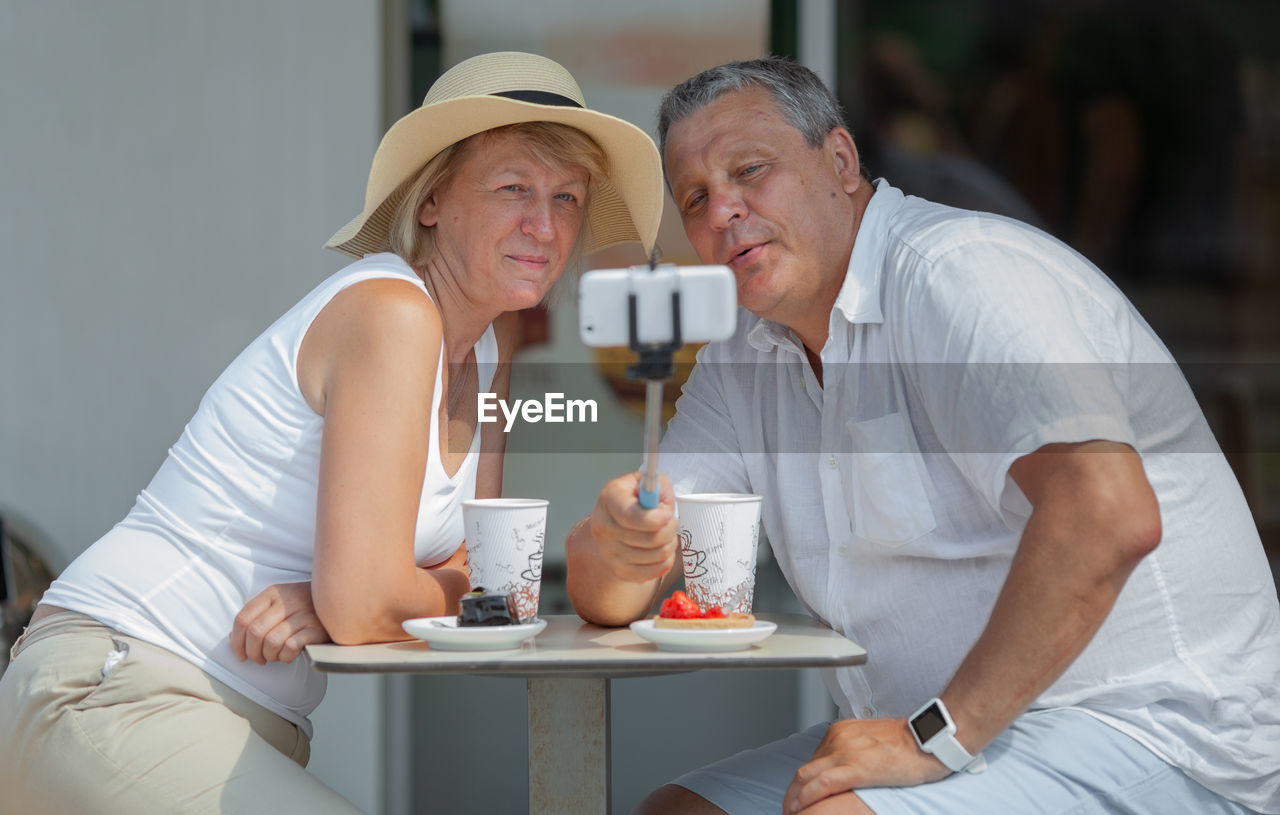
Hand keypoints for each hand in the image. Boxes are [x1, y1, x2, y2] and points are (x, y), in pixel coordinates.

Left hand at [231, 581, 330, 664]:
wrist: (339, 599)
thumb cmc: (304, 606)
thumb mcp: (279, 600)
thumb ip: (257, 614)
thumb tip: (233, 638)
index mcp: (273, 592)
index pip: (243, 618)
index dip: (236, 641)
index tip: (240, 654)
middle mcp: (287, 601)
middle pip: (255, 632)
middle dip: (252, 652)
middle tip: (258, 659)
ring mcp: (303, 614)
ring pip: (271, 642)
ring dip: (269, 656)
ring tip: (275, 656)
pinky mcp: (317, 629)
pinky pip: (291, 648)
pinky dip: (285, 657)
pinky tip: (288, 655)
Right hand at [589, 472, 678, 582]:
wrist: (620, 519)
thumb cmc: (639, 498)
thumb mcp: (649, 483)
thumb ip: (658, 489)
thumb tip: (662, 512)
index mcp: (609, 498)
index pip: (631, 517)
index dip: (656, 519)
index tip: (668, 515)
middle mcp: (602, 526)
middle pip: (649, 539)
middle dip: (670, 529)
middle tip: (670, 522)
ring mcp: (608, 551)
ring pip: (656, 555)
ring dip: (669, 544)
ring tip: (665, 534)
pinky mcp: (618, 569)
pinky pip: (652, 572)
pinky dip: (665, 562)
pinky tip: (661, 549)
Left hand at [782, 719, 949, 812]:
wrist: (928, 738)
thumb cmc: (906, 743)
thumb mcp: (869, 741)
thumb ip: (851, 752)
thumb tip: (842, 771)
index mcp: (840, 732)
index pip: (812, 762)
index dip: (801, 784)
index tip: (797, 798)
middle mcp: (838, 739)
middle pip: (804, 770)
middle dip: (793, 794)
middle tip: (790, 810)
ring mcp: (846, 752)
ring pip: (807, 777)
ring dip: (795, 799)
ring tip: (792, 813)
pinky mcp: (857, 767)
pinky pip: (823, 784)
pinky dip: (807, 798)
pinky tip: (800, 809)